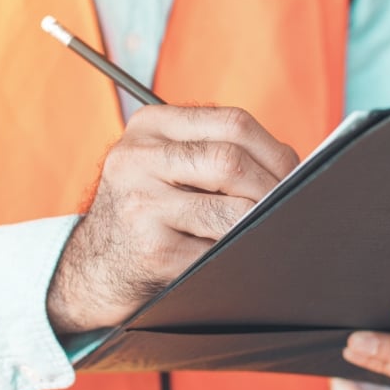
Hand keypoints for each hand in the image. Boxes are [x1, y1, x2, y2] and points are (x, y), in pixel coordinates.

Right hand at [47, 105, 298, 333]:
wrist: (94, 266)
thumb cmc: (147, 211)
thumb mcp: (165, 165)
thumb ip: (215, 152)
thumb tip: (295, 169)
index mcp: (148, 126)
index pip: (232, 123)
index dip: (275, 151)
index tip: (294, 174)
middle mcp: (136, 159)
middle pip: (231, 162)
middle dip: (272, 189)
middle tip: (289, 208)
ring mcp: (140, 205)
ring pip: (230, 211)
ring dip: (258, 225)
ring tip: (264, 231)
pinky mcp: (151, 250)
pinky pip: (217, 252)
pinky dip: (238, 255)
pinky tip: (236, 256)